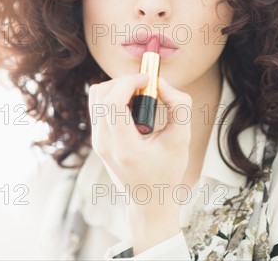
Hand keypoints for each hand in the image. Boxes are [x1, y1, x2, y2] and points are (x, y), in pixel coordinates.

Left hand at [88, 74, 191, 205]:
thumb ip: (179, 107)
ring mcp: (97, 140)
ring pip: (96, 96)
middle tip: (146, 86)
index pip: (113, 103)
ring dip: (117, 87)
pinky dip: (113, 97)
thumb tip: (161, 82)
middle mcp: (104, 143)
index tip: (148, 79)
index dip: (129, 82)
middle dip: (124, 81)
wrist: (147, 199)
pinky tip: (132, 107)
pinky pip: (98, 105)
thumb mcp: (181, 140)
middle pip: (101, 94)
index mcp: (124, 147)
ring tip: (139, 98)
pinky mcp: (96, 137)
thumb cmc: (167, 172)